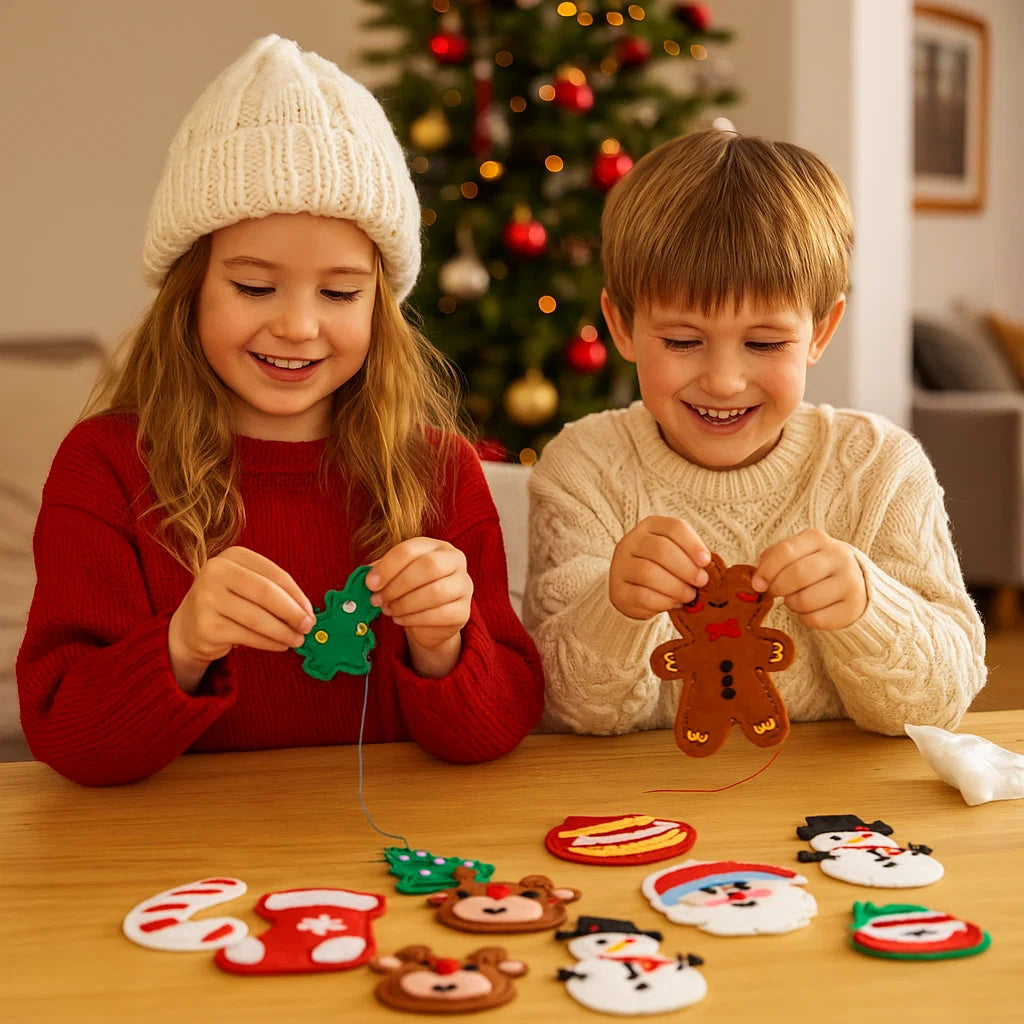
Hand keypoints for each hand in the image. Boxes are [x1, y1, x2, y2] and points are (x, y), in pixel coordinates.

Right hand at [168, 546, 313, 692]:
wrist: (188, 627)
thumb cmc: (229, 602)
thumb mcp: (248, 586)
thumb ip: (276, 592)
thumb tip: (308, 613)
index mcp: (233, 556)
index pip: (275, 574)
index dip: (297, 595)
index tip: (310, 611)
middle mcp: (216, 572)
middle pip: (267, 593)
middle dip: (293, 613)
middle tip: (308, 626)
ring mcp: (208, 598)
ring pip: (258, 618)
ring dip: (284, 632)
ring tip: (298, 639)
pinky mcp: (206, 626)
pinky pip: (248, 636)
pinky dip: (269, 643)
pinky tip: (281, 645)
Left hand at [365, 537, 472, 677]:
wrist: (431, 621)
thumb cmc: (411, 590)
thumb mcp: (397, 575)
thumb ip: (383, 571)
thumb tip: (369, 577)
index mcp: (437, 546)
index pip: (411, 549)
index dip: (388, 566)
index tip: (370, 584)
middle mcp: (456, 561)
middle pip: (428, 567)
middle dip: (397, 585)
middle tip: (377, 599)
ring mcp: (464, 586)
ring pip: (435, 592)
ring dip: (404, 604)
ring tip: (388, 610)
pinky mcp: (464, 612)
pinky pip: (440, 614)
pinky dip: (415, 619)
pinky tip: (401, 620)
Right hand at [609, 516, 710, 619]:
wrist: (635, 591)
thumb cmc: (665, 569)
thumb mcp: (678, 555)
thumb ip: (692, 557)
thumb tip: (708, 569)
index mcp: (650, 527)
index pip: (673, 528)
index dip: (693, 544)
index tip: (706, 561)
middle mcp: (631, 542)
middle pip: (660, 549)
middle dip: (686, 568)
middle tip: (701, 582)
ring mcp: (620, 566)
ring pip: (649, 573)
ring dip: (676, 587)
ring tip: (689, 595)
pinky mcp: (617, 591)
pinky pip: (642, 596)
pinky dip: (664, 602)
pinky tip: (673, 603)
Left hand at [752, 529, 866, 629]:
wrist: (853, 581)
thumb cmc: (812, 566)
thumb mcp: (795, 553)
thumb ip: (773, 559)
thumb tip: (757, 579)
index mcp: (818, 539)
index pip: (785, 551)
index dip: (766, 570)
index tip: (757, 584)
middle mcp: (838, 557)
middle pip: (797, 574)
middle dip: (778, 588)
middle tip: (774, 593)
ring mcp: (850, 582)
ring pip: (805, 600)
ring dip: (792, 604)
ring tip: (796, 599)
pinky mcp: (853, 607)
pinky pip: (816, 619)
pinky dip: (805, 618)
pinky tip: (811, 609)